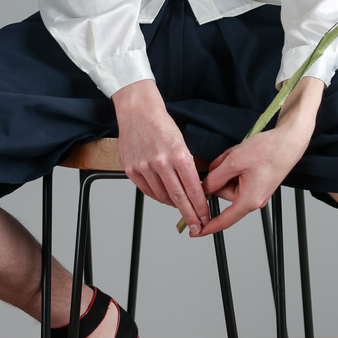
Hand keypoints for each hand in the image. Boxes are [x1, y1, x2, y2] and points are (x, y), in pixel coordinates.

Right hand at [112, 79, 209, 234]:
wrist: (138, 112)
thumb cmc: (161, 125)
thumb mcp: (182, 143)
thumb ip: (186, 166)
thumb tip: (194, 189)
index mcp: (178, 154)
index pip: (193, 188)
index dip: (200, 206)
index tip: (205, 216)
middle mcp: (161, 162)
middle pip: (179, 198)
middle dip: (190, 214)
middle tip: (197, 225)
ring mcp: (144, 167)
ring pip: (163, 197)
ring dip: (174, 205)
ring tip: (181, 207)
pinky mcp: (132, 170)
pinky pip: (148, 191)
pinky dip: (158, 197)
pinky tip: (165, 198)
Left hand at [198, 76, 323, 235]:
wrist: (289, 141)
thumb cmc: (268, 151)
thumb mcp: (235, 162)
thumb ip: (216, 177)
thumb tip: (205, 187)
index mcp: (249, 200)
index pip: (224, 220)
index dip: (208, 226)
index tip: (196, 232)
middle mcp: (254, 199)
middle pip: (223, 193)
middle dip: (220, 175)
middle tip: (228, 159)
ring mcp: (256, 190)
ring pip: (230, 182)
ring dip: (228, 167)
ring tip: (239, 155)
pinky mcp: (258, 182)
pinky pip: (238, 176)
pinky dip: (235, 165)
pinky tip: (242, 155)